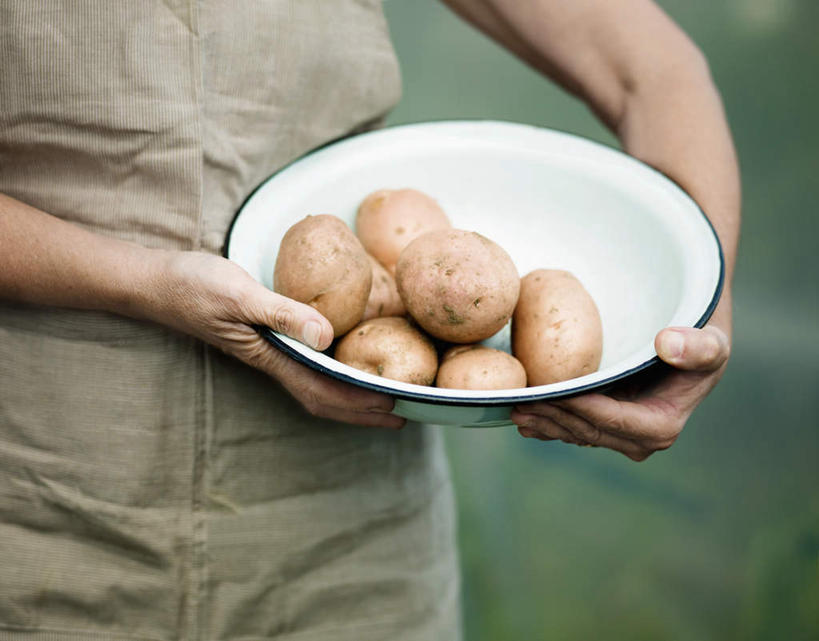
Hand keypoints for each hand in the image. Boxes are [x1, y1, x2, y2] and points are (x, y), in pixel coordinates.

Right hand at [145, 250, 403, 428]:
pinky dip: (333, 375)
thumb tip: (327, 336)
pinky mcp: (267, 341)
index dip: (361, 402)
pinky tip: (345, 365)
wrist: (159, 283)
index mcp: (273, 358)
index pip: (324, 391)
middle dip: (363, 412)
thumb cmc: (196, 288)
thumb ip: (283, 315)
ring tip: (384, 400)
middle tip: (403, 416)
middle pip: (325, 399)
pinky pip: (308, 368)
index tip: (396, 407)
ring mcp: (270, 354)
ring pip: (317, 387)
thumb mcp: (242, 295)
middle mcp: (275, 363)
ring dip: (351, 398)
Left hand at [511, 322, 730, 459]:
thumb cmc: (702, 341)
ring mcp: (622, 438)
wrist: (693, 346)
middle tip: (519, 403)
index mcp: (661, 426)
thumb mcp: (711, 340)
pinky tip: (525, 420)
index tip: (550, 393)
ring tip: (514, 409)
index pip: (610, 420)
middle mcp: (640, 440)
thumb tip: (668, 345)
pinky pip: (574, 429)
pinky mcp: (608, 428)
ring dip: (545, 423)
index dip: (578, 408)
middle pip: (587, 430)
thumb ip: (697, 346)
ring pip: (575, 433)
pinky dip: (549, 424)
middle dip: (552, 417)